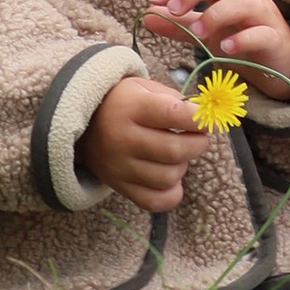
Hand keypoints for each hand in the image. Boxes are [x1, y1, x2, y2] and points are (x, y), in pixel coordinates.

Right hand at [82, 72, 211, 215]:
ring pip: (168, 177)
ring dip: (183, 166)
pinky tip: (172, 179)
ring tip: (177, 155)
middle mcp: (122, 139)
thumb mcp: (143, 88)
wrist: (83, 125)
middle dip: (198, 143)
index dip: (198, 117)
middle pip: (175, 150)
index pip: (174, 114)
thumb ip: (174, 99)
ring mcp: (119, 167)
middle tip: (199, 137)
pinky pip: (154, 201)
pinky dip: (171, 194)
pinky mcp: (119, 187)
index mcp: (130, 107)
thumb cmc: (122, 103)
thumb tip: (204, 118)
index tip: (206, 118)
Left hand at [143, 0, 289, 97]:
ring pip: (243, 3)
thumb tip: (147, 14)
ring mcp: (263, 16)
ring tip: (198, 32)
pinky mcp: (275, 39)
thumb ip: (179, 24)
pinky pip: (262, 33)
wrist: (282, 63)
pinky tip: (226, 49)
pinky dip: (243, 39)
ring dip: (217, 14)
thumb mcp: (208, 31)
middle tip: (173, 9)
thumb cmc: (243, 39)